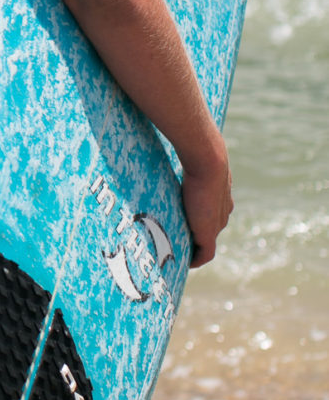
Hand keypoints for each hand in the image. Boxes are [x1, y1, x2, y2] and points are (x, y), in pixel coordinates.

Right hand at [181, 142, 232, 267]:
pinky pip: (204, 255)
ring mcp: (217, 224)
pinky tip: (183, 262)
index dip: (199, 221)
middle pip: (209, 231)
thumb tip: (178, 136)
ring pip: (205, 243)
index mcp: (221, 198)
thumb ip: (190, 155)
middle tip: (177, 240)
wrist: (208, 160)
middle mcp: (222, 213)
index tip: (185, 223)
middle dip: (196, 237)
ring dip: (193, 248)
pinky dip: (195, 259)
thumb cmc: (198, 153)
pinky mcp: (209, 234)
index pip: (212, 215)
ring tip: (176, 251)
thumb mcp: (196, 157)